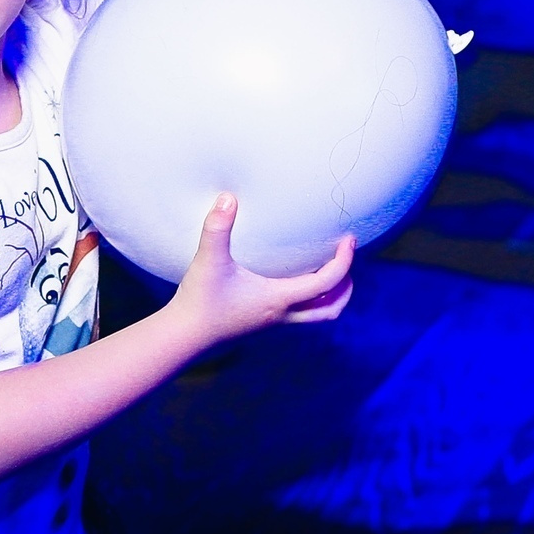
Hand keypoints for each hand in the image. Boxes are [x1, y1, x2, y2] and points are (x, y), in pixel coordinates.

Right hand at [167, 195, 354, 346]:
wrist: (184, 335)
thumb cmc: (198, 299)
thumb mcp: (209, 260)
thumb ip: (218, 228)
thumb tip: (228, 197)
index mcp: (279, 298)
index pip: (326, 283)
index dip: (344, 261)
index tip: (349, 240)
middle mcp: (281, 313)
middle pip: (330, 309)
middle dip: (346, 286)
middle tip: (345, 259)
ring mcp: (272, 322)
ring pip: (316, 315)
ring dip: (329, 297)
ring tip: (328, 272)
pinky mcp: (260, 324)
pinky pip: (297, 314)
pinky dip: (307, 299)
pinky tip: (290, 281)